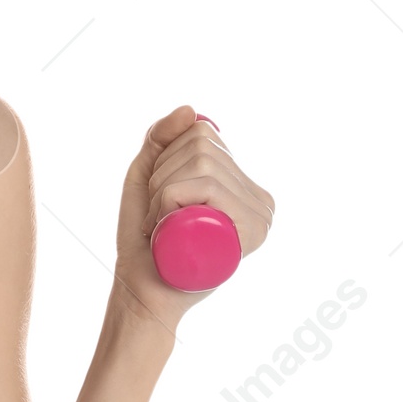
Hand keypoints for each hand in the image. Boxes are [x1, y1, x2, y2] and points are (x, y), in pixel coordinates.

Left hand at [113, 107, 273, 330]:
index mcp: (243, 184)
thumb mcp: (146, 178)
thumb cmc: (144, 239)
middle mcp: (260, 199)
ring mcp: (260, 216)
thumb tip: (191, 109)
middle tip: (156, 216)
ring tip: (160, 226)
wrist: (142, 292)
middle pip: (203, 147)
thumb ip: (161, 139)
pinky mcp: (250, 233)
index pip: (203, 134)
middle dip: (161, 176)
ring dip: (162, 192)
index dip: (167, 157)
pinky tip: (166, 226)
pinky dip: (170, 199)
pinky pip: (208, 187)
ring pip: (203, 166)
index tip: (158, 196)